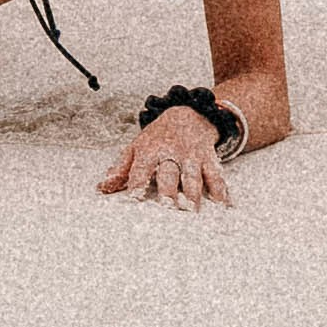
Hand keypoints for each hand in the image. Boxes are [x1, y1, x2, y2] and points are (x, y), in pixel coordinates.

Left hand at [100, 102, 238, 208]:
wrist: (187, 115)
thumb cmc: (157, 138)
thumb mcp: (136, 147)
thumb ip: (120, 169)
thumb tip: (102, 188)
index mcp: (150, 151)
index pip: (141, 168)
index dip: (137, 183)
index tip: (134, 198)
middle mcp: (171, 154)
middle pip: (169, 174)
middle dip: (169, 191)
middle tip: (168, 208)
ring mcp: (192, 157)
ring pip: (193, 176)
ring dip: (194, 194)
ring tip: (192, 211)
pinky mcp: (209, 159)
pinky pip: (216, 175)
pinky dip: (221, 190)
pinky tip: (224, 205)